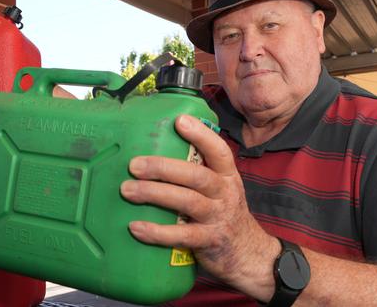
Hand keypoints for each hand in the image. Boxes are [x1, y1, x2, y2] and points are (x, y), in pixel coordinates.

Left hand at [120, 114, 279, 299]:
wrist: (249, 254)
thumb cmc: (223, 213)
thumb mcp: (220, 188)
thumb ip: (197, 172)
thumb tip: (154, 154)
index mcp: (227, 176)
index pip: (218, 151)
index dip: (201, 134)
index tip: (179, 121)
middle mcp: (224, 193)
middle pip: (195, 175)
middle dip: (163, 168)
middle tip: (134, 165)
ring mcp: (218, 217)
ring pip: (187, 201)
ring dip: (154, 194)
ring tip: (128, 190)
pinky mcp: (209, 241)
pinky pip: (182, 235)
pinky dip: (157, 232)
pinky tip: (136, 227)